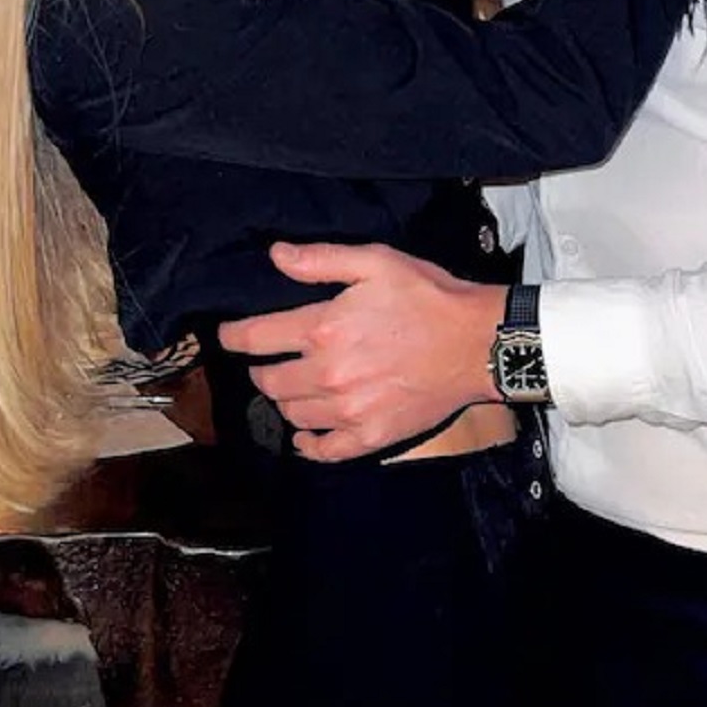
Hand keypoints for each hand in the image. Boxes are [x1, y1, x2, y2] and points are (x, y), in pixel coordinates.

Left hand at [217, 243, 505, 462]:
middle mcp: (328, 375)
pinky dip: (307, 443)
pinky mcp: (370, 436)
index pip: (256, 338)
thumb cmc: (428, 297)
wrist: (478, 343)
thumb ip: (321, 260)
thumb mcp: (376, 262)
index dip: (233, 336)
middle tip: (271, 359)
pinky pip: (323, 450)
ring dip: (285, 400)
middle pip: (269, 381)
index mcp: (324, 329)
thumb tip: (275, 256)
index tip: (228, 334)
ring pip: (292, 414)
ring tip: (295, 385)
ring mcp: (348, 411)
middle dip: (261, 369)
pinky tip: (306, 433)